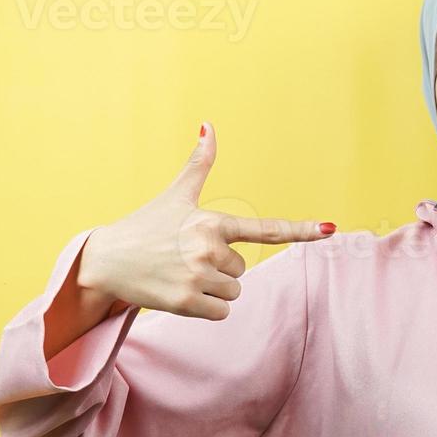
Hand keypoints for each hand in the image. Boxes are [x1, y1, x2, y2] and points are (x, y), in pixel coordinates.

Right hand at [77, 122, 335, 320]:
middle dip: (219, 269)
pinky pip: (221, 311)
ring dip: (212, 290)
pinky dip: (205, 308)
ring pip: (233, 292)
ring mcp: (197, 276)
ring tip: (181, 274)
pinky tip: (180, 293)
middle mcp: (208, 248)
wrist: (105, 261)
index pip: (265, 228)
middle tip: (185, 259)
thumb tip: (209, 124)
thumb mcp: (175, 195)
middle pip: (242, 270)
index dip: (301, 230)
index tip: (330, 229)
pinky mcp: (186, 302)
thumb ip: (199, 164)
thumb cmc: (146, 226)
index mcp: (212, 222)